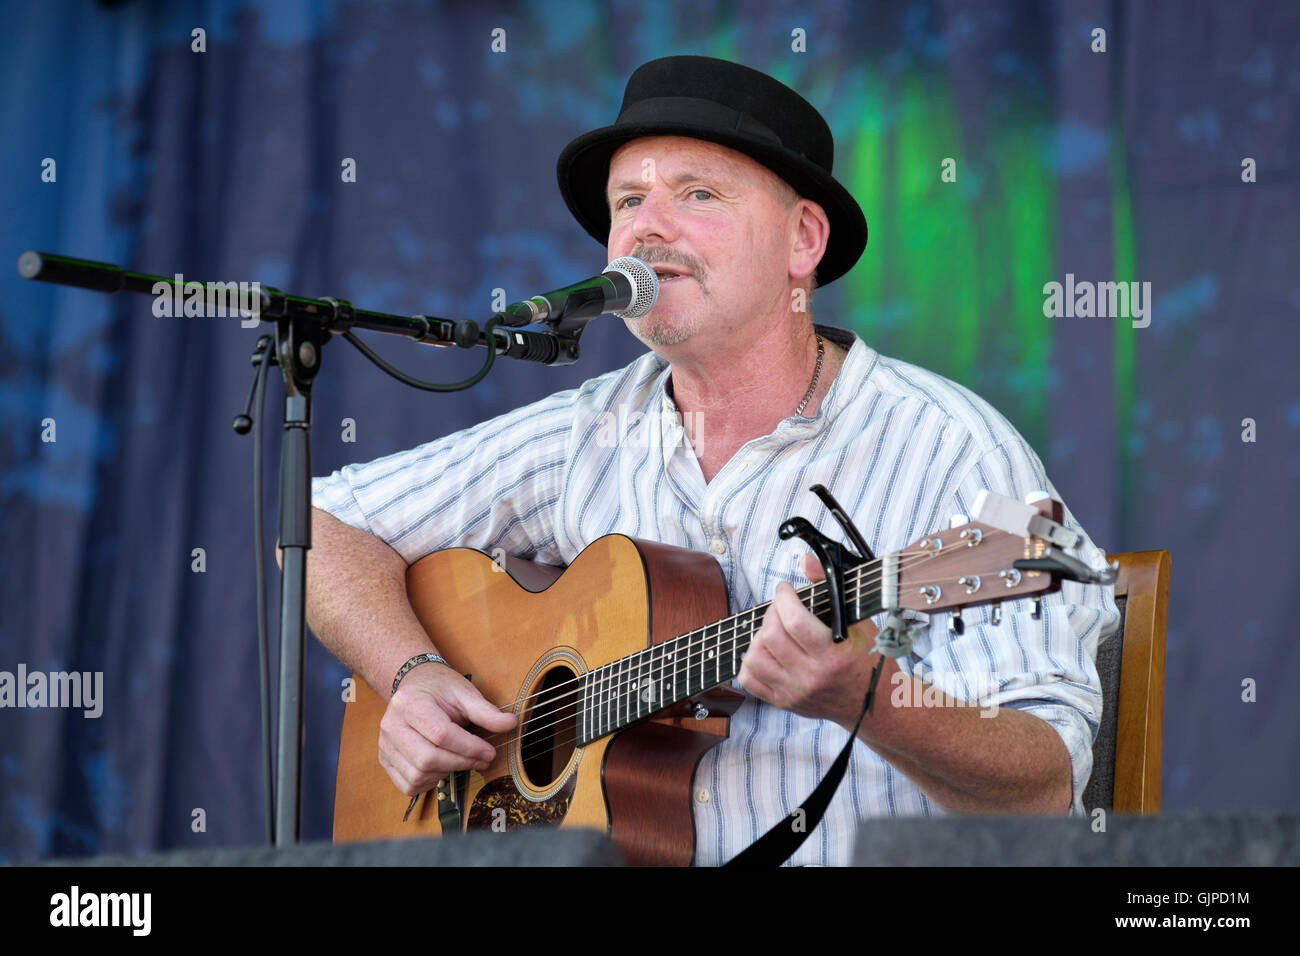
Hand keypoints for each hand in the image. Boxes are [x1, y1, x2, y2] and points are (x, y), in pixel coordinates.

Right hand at [377, 663, 516, 796]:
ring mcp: (385, 745)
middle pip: (428, 759)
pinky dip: (429, 782)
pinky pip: (408, 785)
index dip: (470, 748)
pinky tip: (442, 768)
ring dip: (446, 773)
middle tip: (482, 760)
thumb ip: (486, 711)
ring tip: (462, 760)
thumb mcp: (464, 692)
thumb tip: (511, 724)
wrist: (414, 684)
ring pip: (418, 775)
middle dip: (461, 763)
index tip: (489, 751)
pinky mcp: (385, 759)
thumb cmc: (439, 689)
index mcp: (411, 704)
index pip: (442, 735)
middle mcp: (392, 725)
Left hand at [737, 553, 879, 730]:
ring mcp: (794, 692)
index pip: (794, 621)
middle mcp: (810, 676)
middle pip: (770, 636)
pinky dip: (751, 661)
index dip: (783, 598)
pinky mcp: (783, 702)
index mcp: (832, 656)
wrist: (873, 706)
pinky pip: (749, 679)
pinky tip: (767, 652)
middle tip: (781, 607)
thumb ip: (831, 589)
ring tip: (774, 630)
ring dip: (759, 636)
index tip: (785, 589)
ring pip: (754, 657)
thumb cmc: (868, 661)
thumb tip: (807, 560)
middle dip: (771, 612)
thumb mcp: (859, 623)